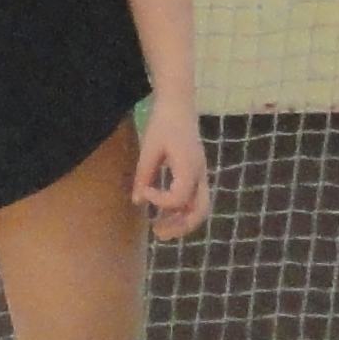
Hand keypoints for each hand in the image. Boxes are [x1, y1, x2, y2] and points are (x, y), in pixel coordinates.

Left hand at [134, 104, 209, 241]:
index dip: (159, 201)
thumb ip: (143, 176)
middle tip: (158, 233)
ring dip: (182, 222)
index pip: (179, 198)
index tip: (144, 192)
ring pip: (200, 208)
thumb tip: (137, 201)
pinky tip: (163, 215)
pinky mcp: (197, 174)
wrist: (178, 106)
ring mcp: (201, 175)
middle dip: (181, 226)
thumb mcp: (148, 149)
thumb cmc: (163, 124)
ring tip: (159, 230)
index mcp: (189, 167)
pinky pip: (194, 199)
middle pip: (200, 210)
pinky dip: (181, 211)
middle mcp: (200, 174)